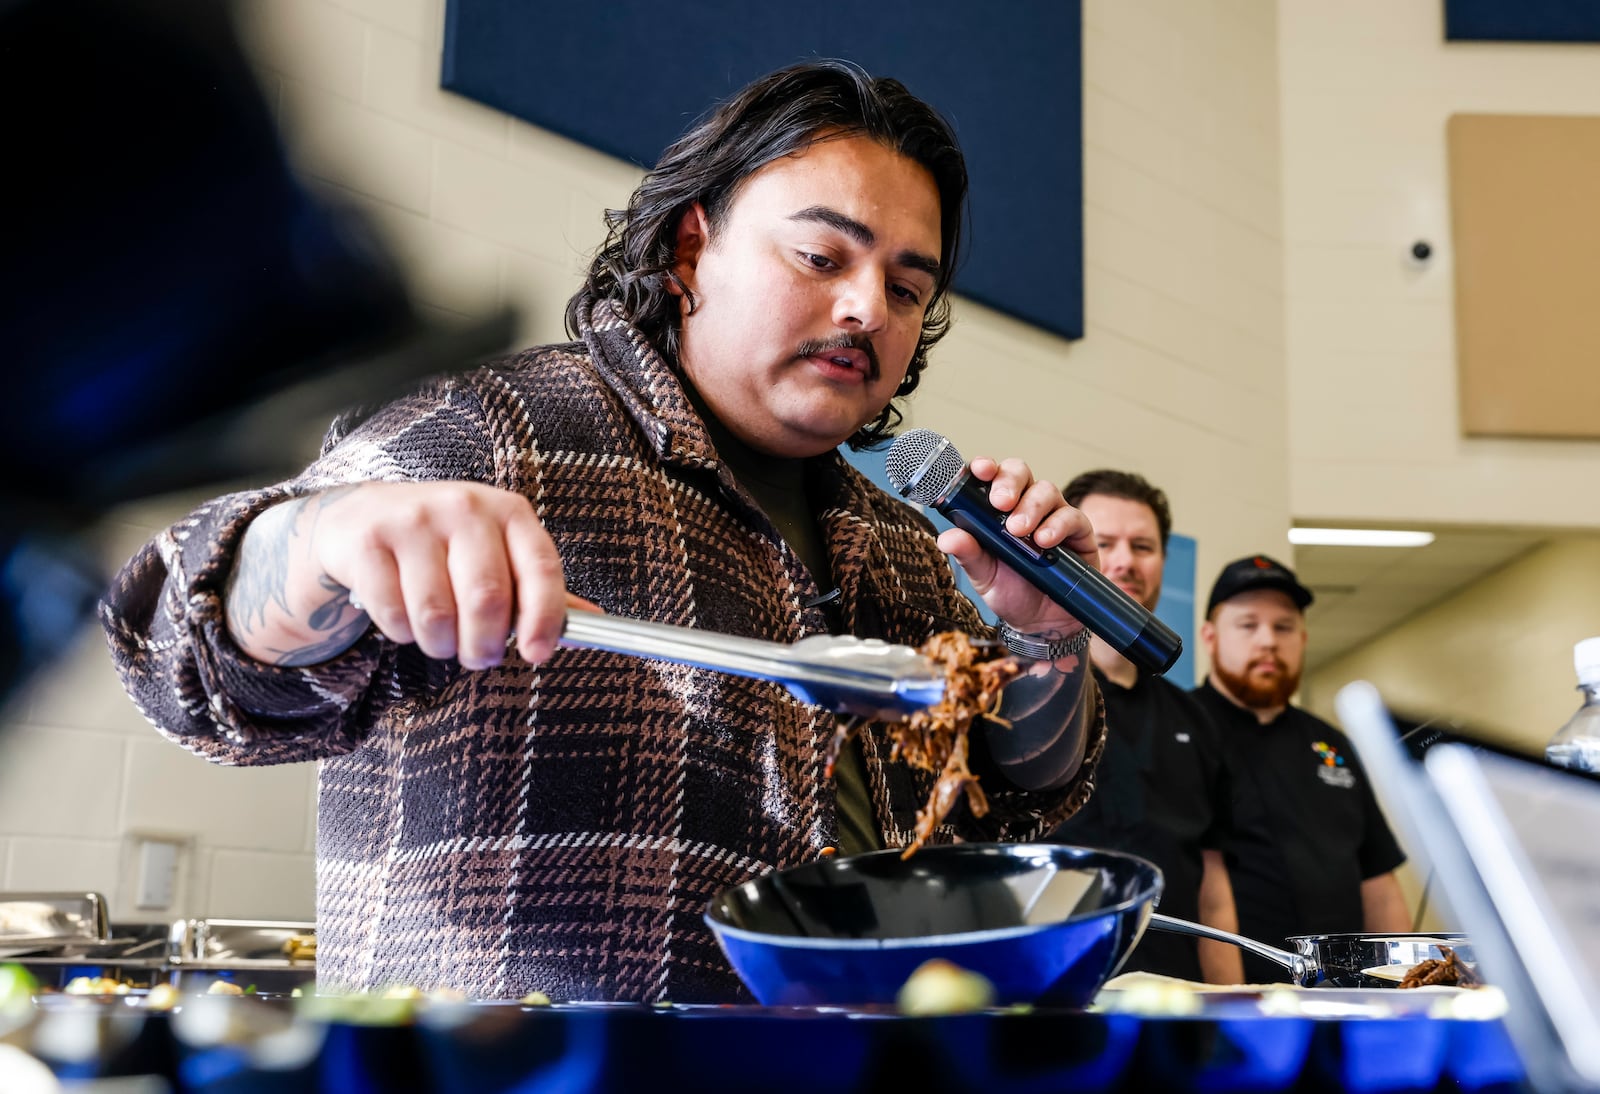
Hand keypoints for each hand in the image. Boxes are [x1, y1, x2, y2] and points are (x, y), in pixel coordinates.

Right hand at [229, 481, 588, 668]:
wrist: (364, 516)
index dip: (544, 618)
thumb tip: (596, 624)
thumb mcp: (499, 553)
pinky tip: (405, 617)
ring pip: (436, 614)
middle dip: (485, 646)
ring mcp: (413, 520)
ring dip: (442, 645)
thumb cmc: (448, 545)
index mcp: (509, 512)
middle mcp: (465, 507)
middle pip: (486, 599)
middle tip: (480, 656)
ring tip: (442, 638)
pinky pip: (393, 614)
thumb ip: (539, 590)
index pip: (540, 568)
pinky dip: (402, 633)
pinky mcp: (369, 540)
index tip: (538, 654)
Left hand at [933, 456, 1097, 635]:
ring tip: (1020, 532)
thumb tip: (946, 538)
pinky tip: (1044, 542)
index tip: (979, 469)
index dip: (984, 467)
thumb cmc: (1010, 592)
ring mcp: (1053, 515)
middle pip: (1019, 473)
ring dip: (1031, 507)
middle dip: (1009, 482)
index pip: (989, 477)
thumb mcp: (983, 576)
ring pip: (1046, 490)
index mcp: (995, 511)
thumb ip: (968, 554)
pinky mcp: (1078, 531)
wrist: (1042, 623)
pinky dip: (1057, 525)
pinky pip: (1072, 516)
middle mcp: (1024, 505)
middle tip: (1001, 503)